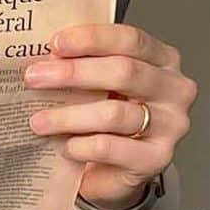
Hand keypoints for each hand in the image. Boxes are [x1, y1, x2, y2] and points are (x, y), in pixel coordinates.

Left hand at [24, 24, 195, 209]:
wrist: (119, 171)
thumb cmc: (110, 122)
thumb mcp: (102, 87)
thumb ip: (87, 67)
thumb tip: (44, 57)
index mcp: (163, 60)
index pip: (131, 40)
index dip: (92, 38)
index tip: (56, 43)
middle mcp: (174, 89)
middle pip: (124, 72)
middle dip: (73, 73)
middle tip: (35, 78)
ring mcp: (170, 125)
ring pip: (113, 113)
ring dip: (68, 116)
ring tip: (38, 121)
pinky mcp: (156, 158)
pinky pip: (110, 147)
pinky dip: (81, 146)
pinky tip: (64, 147)